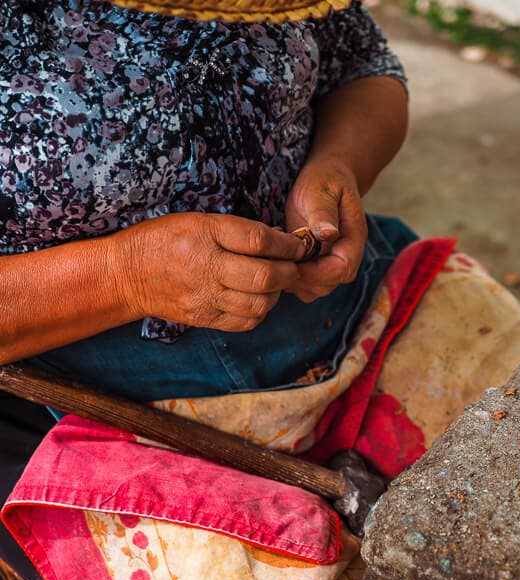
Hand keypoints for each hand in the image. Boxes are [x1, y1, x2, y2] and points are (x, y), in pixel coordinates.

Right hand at [110, 213, 307, 330]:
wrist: (125, 274)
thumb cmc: (164, 240)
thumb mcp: (197, 221)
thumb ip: (237, 231)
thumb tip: (281, 240)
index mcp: (204, 233)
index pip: (258, 240)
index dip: (287, 245)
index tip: (298, 246)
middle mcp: (205, 266)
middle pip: (264, 276)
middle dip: (288, 272)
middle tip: (294, 268)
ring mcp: (204, 296)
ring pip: (259, 303)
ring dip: (276, 294)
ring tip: (275, 284)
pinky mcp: (203, 317)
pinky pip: (245, 321)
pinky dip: (259, 312)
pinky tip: (257, 300)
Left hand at [284, 157, 367, 302]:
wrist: (326, 176)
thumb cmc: (324, 179)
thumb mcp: (322, 189)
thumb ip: (324, 213)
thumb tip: (329, 234)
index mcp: (353, 239)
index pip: (342, 269)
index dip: (316, 273)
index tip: (291, 261)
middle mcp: (345, 255)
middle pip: (328, 285)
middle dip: (300, 279)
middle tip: (274, 260)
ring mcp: (330, 262)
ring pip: (314, 289)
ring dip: (292, 280)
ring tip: (274, 256)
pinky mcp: (315, 264)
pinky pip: (303, 283)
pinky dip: (287, 276)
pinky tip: (275, 256)